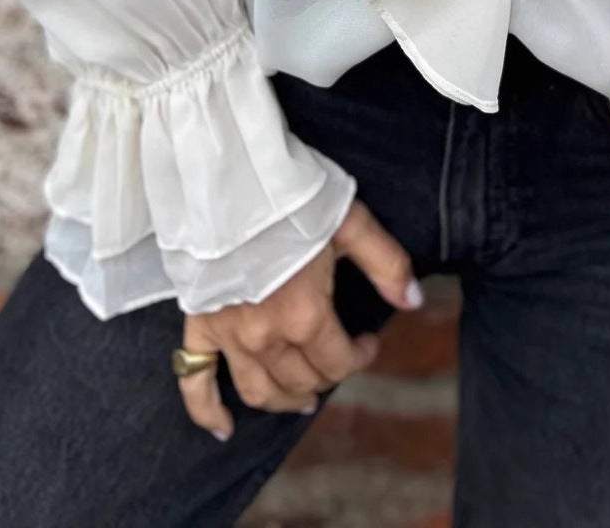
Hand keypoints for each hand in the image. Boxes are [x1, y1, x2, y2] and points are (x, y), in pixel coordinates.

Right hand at [175, 198, 422, 437]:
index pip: (339, 362)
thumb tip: (414, 301)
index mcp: (306, 316)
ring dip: (283, 401)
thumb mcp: (351, 223)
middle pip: (301, 381)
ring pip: (258, 390)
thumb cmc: (291, 199)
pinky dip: (209, 412)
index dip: (360, 356)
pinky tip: (224, 428)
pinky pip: (195, 380)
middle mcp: (266, 337)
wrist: (228, 181)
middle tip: (336, 360)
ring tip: (301, 399)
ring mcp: (228, 336)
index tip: (368, 340)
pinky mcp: (198, 325)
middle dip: (325, 376)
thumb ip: (386, 264)